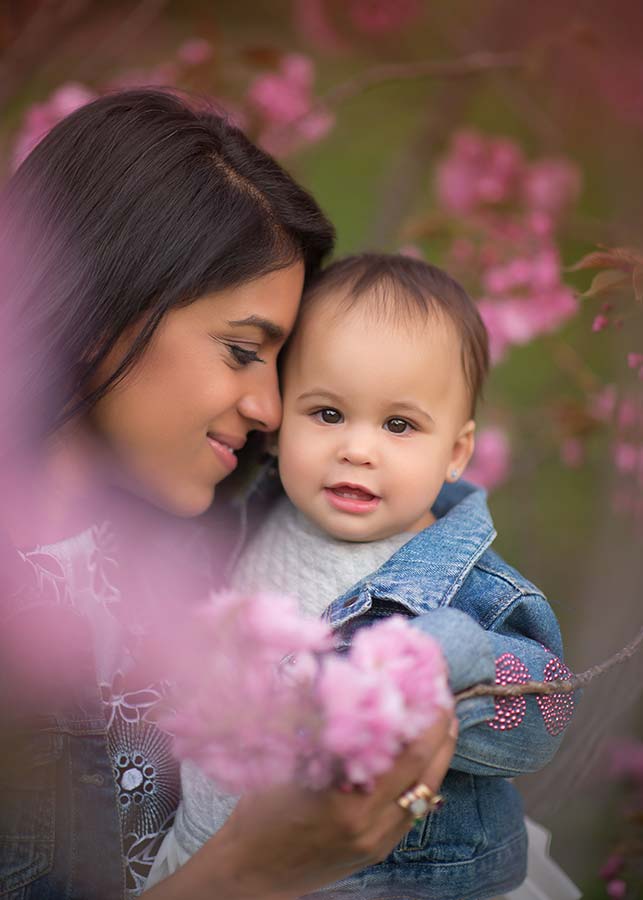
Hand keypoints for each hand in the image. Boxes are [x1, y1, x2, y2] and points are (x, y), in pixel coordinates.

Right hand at [150, 709, 456, 899]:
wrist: (251, 871)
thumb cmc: (259, 813)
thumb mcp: (284, 762)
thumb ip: (312, 721)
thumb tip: (326, 674)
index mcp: (346, 798)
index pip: (403, 750)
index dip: (422, 716)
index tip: (429, 684)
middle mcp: (369, 822)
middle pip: (423, 769)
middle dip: (438, 730)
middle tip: (444, 696)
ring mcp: (377, 840)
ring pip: (425, 792)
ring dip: (437, 755)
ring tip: (442, 722)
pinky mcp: (377, 850)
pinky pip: (412, 811)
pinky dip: (422, 780)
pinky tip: (423, 759)